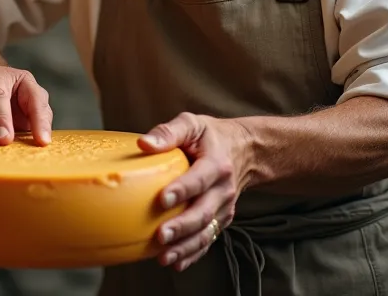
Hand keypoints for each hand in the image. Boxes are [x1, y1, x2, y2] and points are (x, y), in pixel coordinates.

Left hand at [139, 112, 255, 270]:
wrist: (244, 150)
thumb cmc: (210, 136)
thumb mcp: (192, 123)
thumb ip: (169, 132)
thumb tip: (143, 144)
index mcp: (216, 164)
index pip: (199, 179)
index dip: (182, 190)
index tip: (162, 200)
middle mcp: (223, 189)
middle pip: (203, 212)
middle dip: (182, 226)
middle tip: (160, 236)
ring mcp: (224, 207)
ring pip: (206, 231)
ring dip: (186, 246)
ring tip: (165, 257)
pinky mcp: (221, 219)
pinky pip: (208, 239)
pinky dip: (193, 253)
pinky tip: (176, 263)